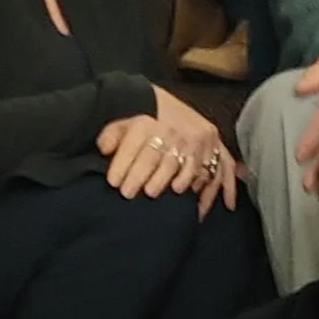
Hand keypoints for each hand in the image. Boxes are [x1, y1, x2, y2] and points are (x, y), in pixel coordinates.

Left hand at [98, 93, 236, 210]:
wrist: (173, 108)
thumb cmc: (146, 124)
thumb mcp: (126, 122)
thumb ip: (113, 134)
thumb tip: (103, 147)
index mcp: (152, 121)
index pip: (136, 143)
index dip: (123, 163)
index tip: (113, 182)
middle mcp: (176, 131)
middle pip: (158, 155)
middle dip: (142, 175)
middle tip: (128, 193)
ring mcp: (197, 142)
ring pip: (185, 164)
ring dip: (171, 181)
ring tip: (154, 194)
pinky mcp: (214, 152)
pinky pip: (215, 174)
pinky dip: (207, 193)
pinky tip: (198, 210)